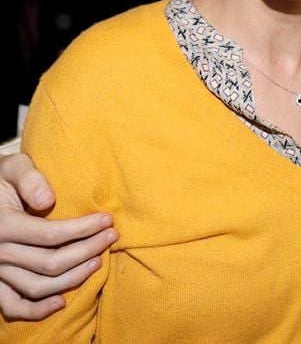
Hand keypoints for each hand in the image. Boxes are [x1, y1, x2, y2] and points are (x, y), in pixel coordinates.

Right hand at [0, 153, 117, 320]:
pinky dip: (36, 310)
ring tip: (97, 261)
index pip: (51, 235)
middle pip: (50, 263)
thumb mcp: (13, 167)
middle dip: (86, 250)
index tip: (107, 220)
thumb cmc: (2, 178)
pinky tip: (62, 301)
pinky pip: (13, 305)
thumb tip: (48, 200)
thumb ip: (29, 179)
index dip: (83, 229)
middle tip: (112, 237)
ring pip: (38, 286)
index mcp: (5, 225)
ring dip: (72, 278)